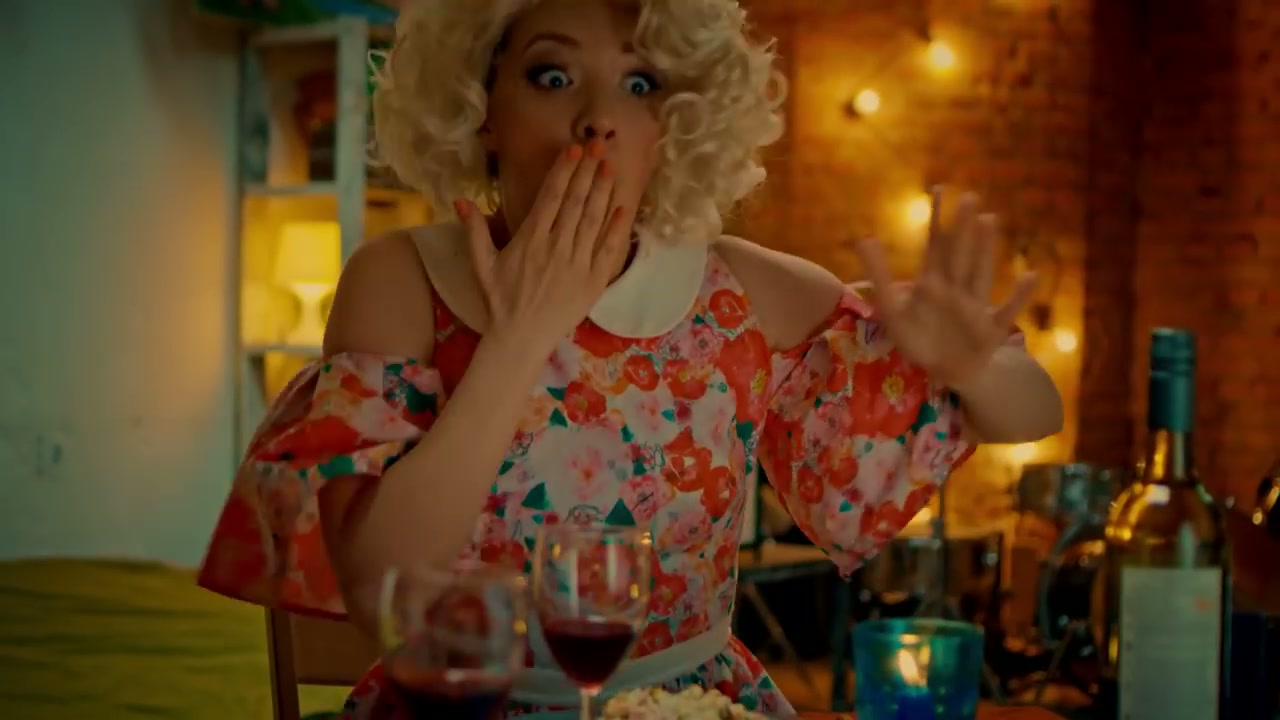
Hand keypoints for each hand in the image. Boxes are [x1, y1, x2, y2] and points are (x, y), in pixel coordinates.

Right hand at [456, 140, 632, 351]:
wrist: (521, 338)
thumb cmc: (500, 301)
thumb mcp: (481, 265)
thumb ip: (474, 231)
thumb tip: (460, 200)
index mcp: (530, 239)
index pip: (550, 197)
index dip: (563, 171)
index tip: (573, 149)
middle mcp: (556, 247)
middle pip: (576, 202)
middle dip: (587, 171)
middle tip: (598, 144)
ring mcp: (577, 264)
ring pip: (594, 220)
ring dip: (603, 191)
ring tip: (610, 166)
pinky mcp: (593, 281)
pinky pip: (608, 250)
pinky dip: (616, 228)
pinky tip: (623, 207)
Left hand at [854, 188, 1036, 388]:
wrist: (944, 373)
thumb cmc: (920, 340)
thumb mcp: (892, 311)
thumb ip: (880, 276)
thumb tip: (864, 238)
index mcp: (933, 283)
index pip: (935, 245)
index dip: (936, 219)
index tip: (938, 189)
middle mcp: (956, 289)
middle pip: (959, 254)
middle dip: (962, 227)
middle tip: (967, 197)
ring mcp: (975, 307)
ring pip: (980, 273)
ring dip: (984, 249)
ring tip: (989, 220)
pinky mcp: (991, 329)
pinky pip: (1007, 310)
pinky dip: (1019, 296)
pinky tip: (1030, 275)